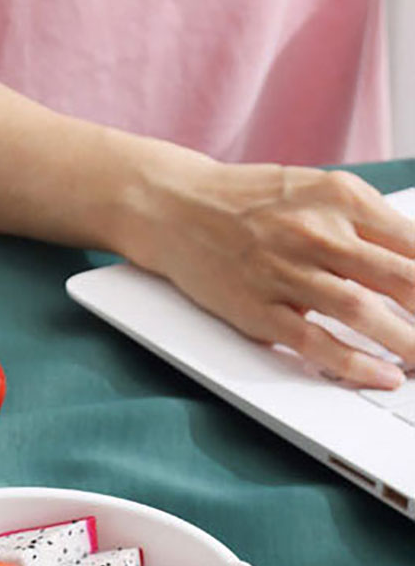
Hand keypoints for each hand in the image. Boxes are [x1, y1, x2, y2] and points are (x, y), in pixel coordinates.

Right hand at [129, 158, 414, 387]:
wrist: (173, 205)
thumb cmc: (248, 201)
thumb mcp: (316, 191)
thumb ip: (367, 223)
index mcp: (340, 197)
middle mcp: (315, 230)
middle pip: (400, 277)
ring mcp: (284, 270)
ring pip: (362, 310)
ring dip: (408, 343)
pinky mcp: (256, 305)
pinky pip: (314, 340)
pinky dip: (354, 362)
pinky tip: (380, 375)